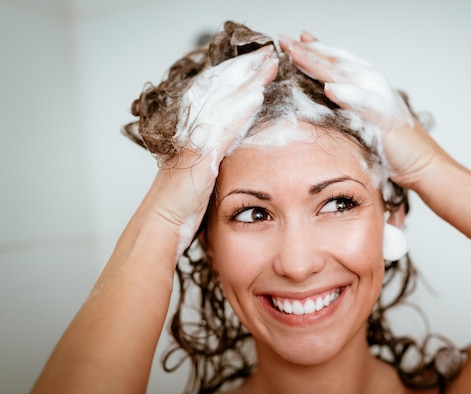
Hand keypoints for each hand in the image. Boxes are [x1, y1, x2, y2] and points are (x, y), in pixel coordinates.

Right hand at [146, 45, 278, 254]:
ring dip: (247, 82)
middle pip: (219, 91)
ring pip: (222, 102)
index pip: (215, 95)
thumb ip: (211, 157)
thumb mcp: (198, 175)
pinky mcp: (199, 156)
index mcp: (191, 133)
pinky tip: (258, 96)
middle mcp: (190, 131)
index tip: (257, 64)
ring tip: (269, 64)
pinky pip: (222, 128)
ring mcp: (193, 141)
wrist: (160, 223)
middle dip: (244, 70)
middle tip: (268, 53)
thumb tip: (227, 151)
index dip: (236, 77)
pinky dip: (240, 111)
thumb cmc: (179, 206)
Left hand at [278, 33, 443, 187]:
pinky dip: (347, 94)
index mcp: (364, 79)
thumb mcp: (360, 115)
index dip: (311, 47)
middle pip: (333, 60)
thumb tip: (318, 91)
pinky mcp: (384, 116)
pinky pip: (362, 103)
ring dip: (318, 63)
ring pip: (343, 74)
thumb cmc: (389, 141)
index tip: (288, 39)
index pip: (333, 57)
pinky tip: (330, 88)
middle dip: (306, 50)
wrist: (419, 161)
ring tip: (295, 54)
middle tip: (282, 40)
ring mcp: (378, 95)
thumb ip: (342, 100)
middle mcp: (371, 81)